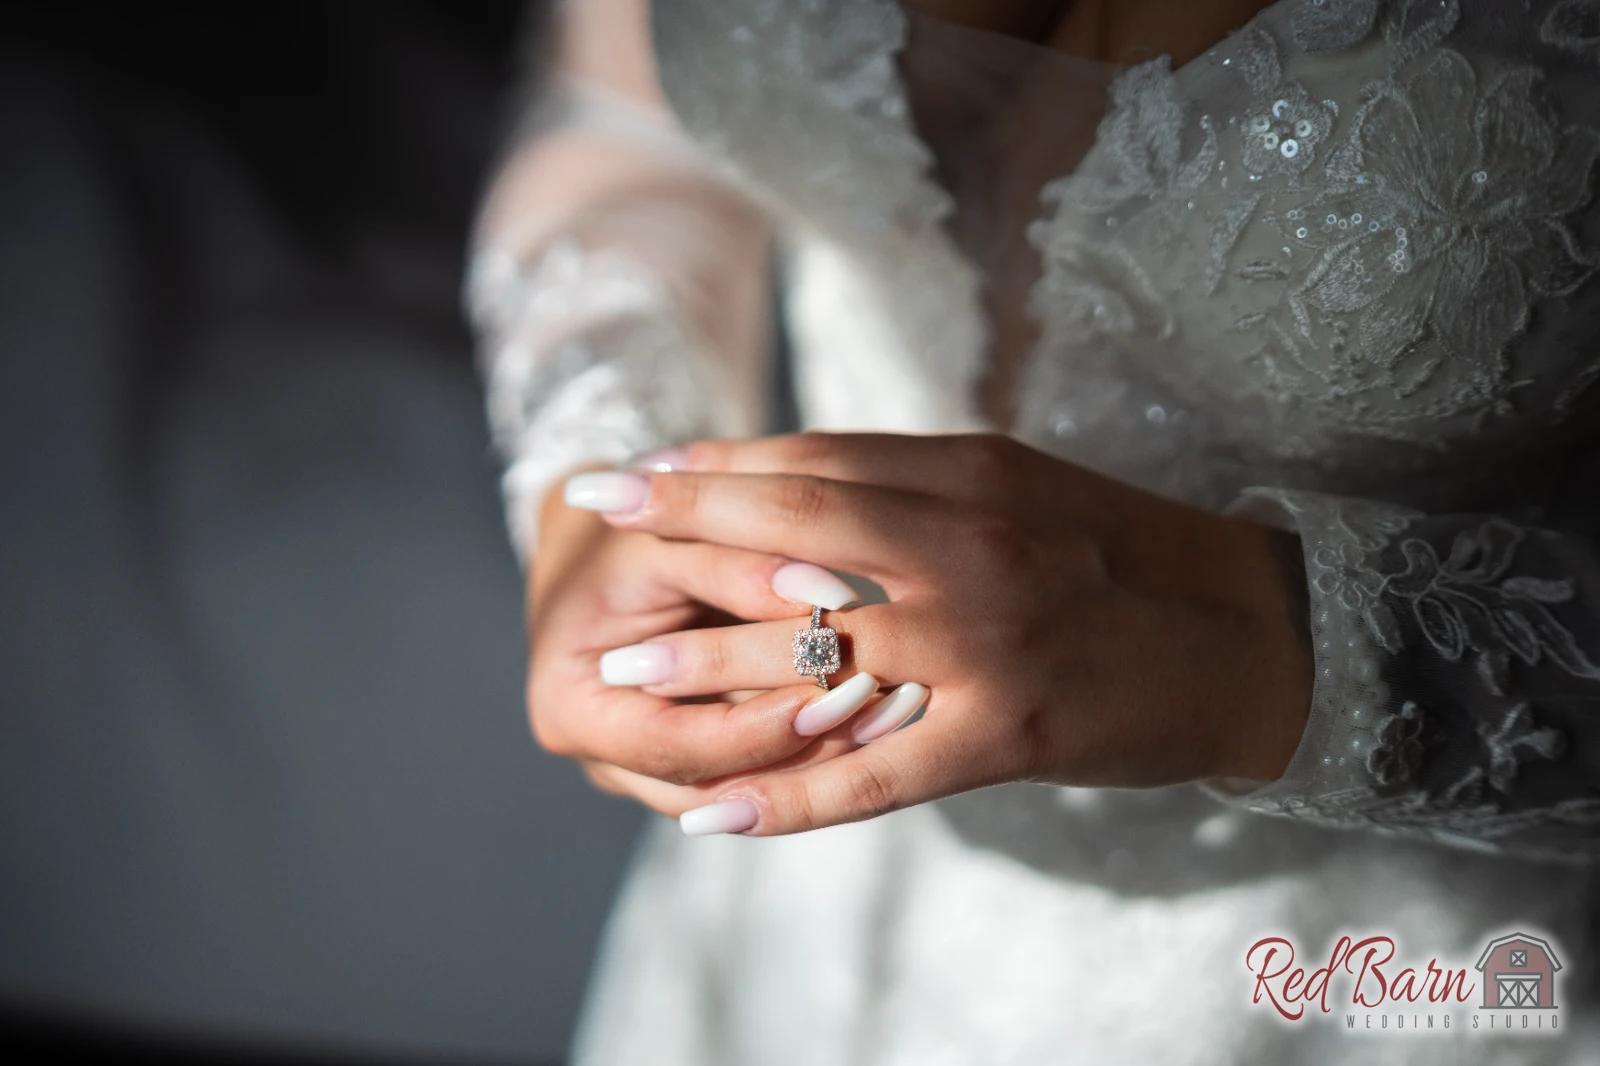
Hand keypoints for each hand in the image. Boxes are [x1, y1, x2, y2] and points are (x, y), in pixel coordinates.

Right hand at [525, 462, 906, 815]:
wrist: (612, 529)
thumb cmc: (627, 528)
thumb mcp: (669, 539)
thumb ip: (737, 569)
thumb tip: (824, 592)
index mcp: (571, 708)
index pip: (673, 745)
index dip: (752, 726)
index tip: (824, 691)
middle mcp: (609, 757)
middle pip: (717, 785)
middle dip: (802, 752)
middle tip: (879, 709)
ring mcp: (656, 766)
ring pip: (751, 787)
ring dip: (825, 755)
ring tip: (897, 712)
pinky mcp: (706, 753)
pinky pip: (767, 764)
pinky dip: (822, 738)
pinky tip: (886, 710)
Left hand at [564, 433, 1313, 835]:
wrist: (1248, 635)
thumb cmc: (1124, 553)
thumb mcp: (1021, 487)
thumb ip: (914, 482)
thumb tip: (795, 481)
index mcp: (973, 475)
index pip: (816, 458)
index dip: (717, 462)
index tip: (639, 465)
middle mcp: (970, 544)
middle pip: (794, 526)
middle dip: (681, 523)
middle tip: (591, 517)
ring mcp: (986, 642)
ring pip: (818, 649)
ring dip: (708, 662)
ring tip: (621, 666)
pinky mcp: (1007, 733)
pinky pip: (876, 771)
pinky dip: (791, 796)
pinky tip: (718, 813)